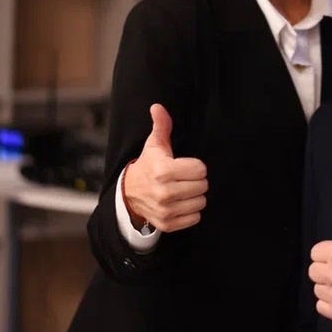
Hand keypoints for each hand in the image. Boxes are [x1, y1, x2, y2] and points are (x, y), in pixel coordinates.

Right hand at [122, 104, 207, 232]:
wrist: (129, 194)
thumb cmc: (148, 166)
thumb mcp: (154, 145)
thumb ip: (161, 125)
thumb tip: (158, 106)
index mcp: (163, 171)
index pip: (200, 169)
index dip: (195, 166)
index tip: (184, 166)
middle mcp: (164, 193)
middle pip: (202, 186)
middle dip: (196, 180)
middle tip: (184, 178)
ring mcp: (166, 211)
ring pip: (201, 202)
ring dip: (194, 196)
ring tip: (182, 190)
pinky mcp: (167, 224)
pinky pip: (195, 218)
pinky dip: (191, 211)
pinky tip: (180, 203)